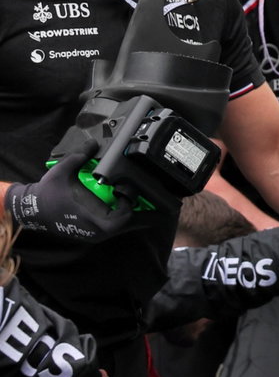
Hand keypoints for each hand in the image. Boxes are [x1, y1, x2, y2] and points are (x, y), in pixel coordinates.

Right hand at [4, 153, 146, 243]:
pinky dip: (125, 215)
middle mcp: (96, 231)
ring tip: (140, 196)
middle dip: (144, 211)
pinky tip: (127, 202)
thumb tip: (94, 142)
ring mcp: (95, 234)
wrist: (32, 210)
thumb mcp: (63, 170)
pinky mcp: (93, 233)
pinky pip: (115, 227)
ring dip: (135, 213)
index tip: (125, 188)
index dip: (131, 203)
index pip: (123, 219)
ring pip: (124, 228)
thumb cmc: (49, 192)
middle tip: (147, 193)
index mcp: (91, 218)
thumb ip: (80, 155)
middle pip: (131, 225)